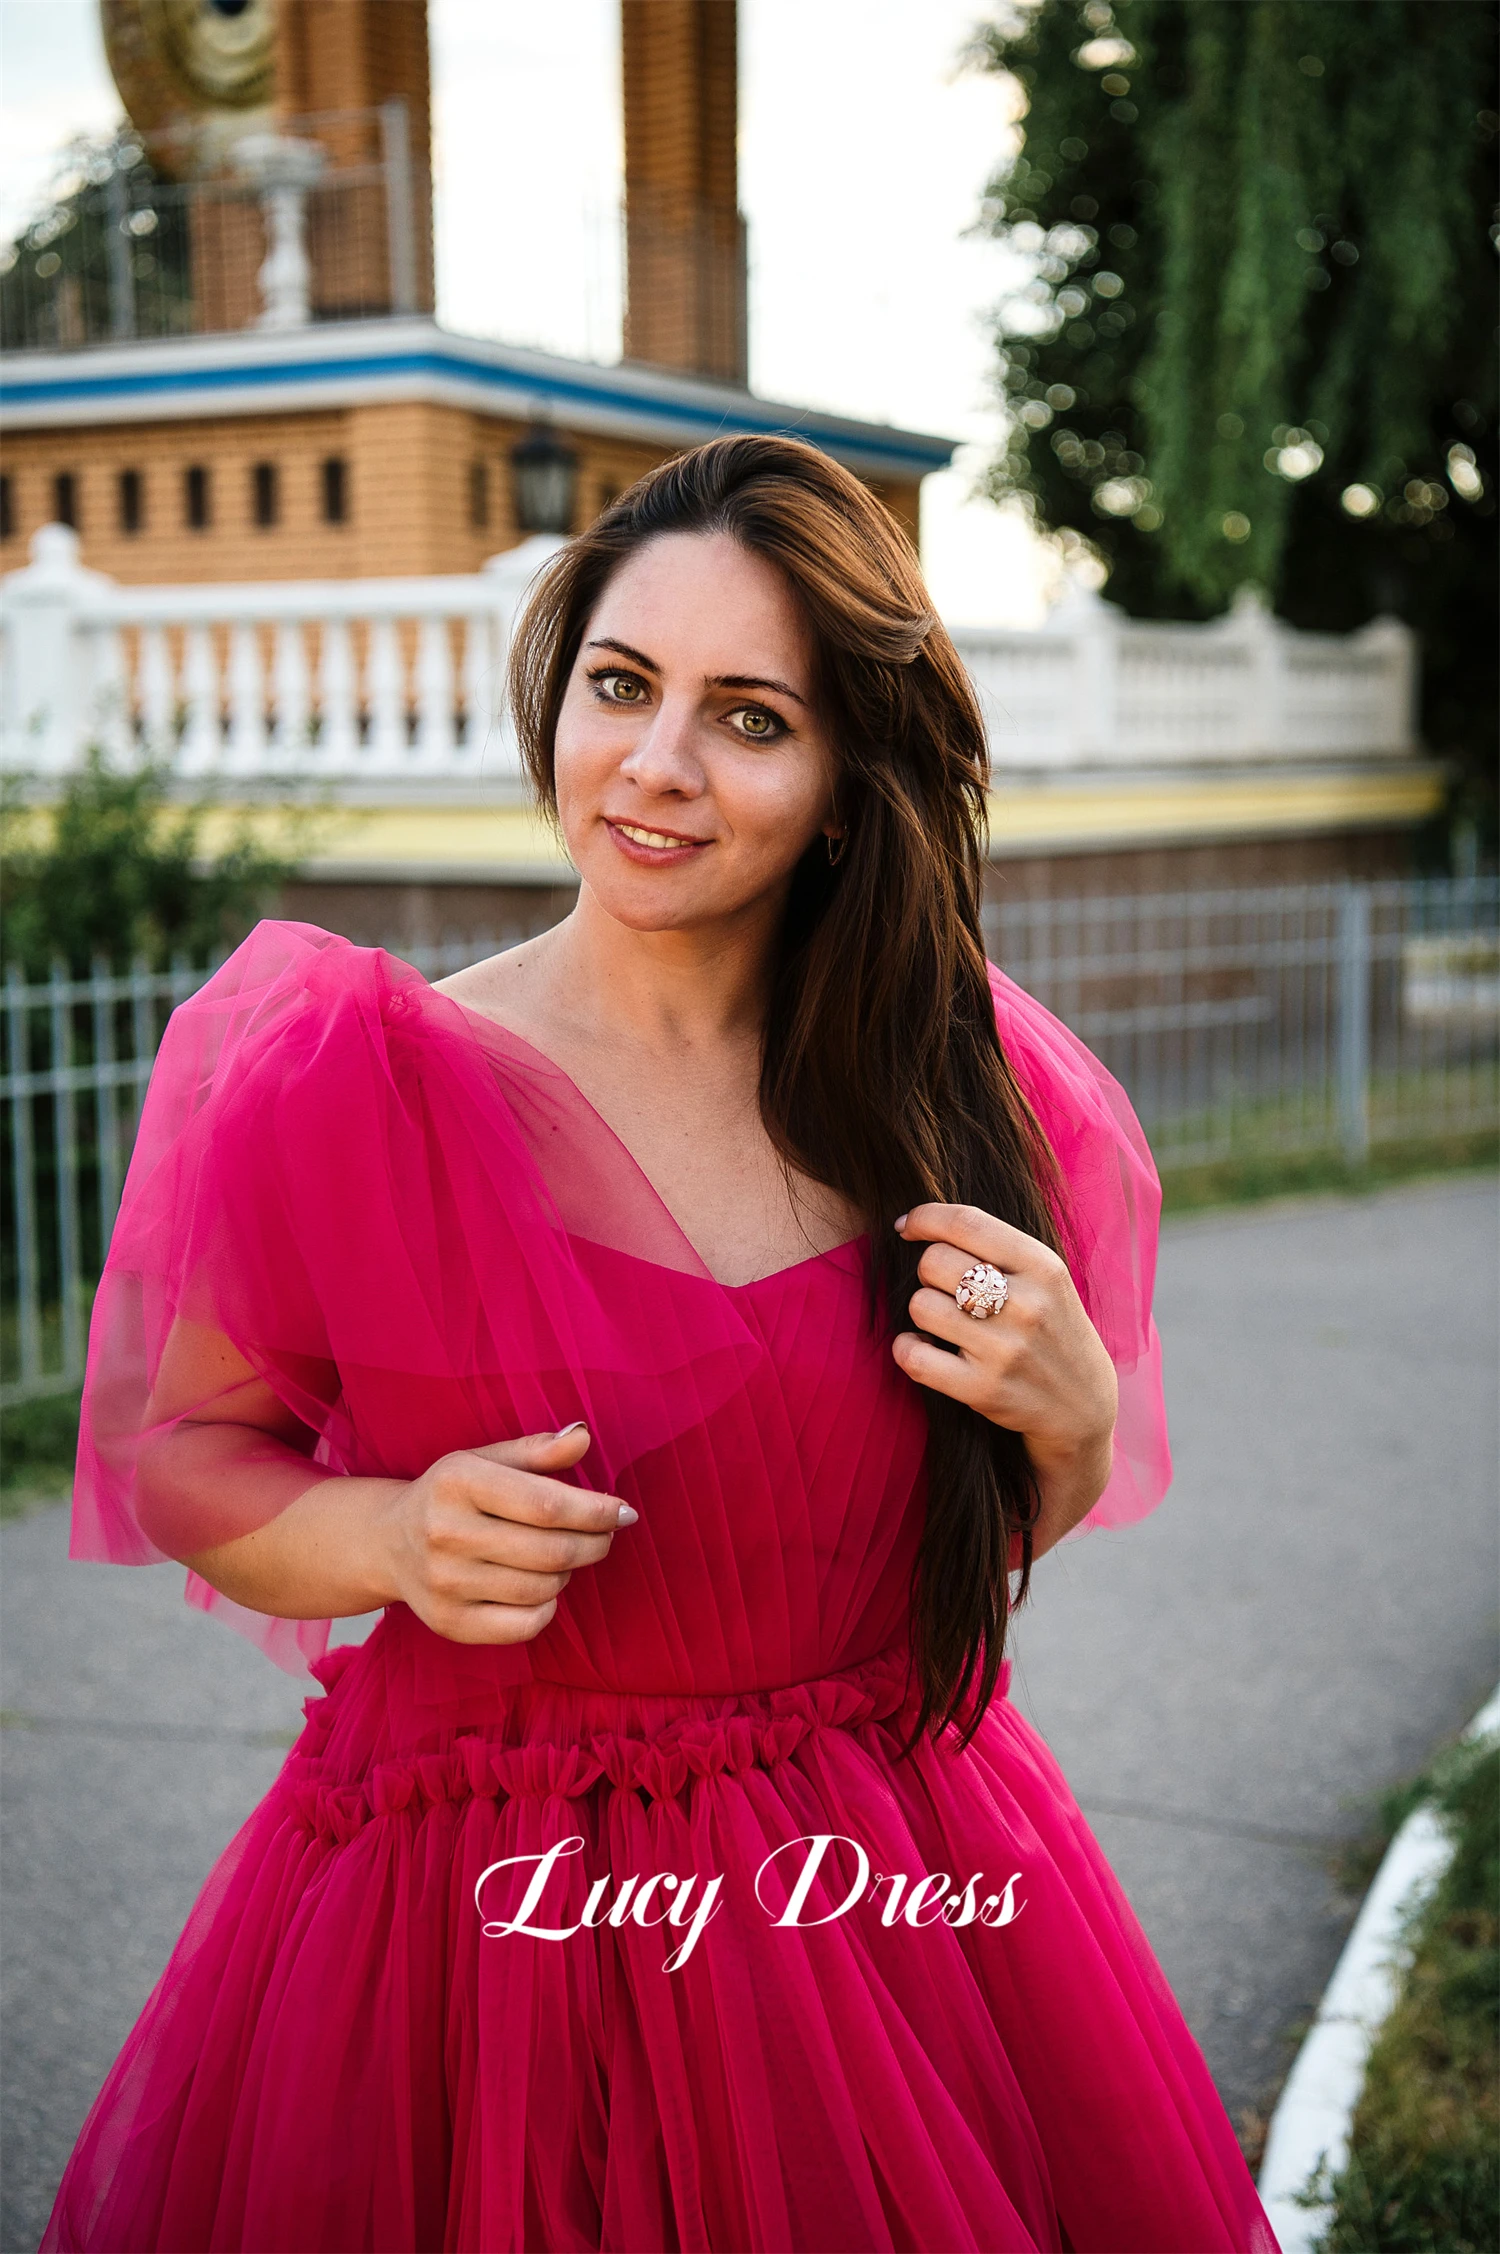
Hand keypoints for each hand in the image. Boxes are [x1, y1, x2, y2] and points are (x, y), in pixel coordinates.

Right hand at [377, 1423, 635, 1644]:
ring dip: (568, 1572)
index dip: (596, 1511)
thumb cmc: (452, 1494)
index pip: (546, 1504)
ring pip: (542, 1588)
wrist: (388, 1542)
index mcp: (457, 1482)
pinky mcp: (448, 1623)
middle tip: (606, 1535)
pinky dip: (547, 1607)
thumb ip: (538, 1450)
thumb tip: (583, 1436)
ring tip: (565, 1555)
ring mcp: (444, 1584)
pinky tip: (543, 1587)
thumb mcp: (486, 1460)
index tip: (624, 1511)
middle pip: (551, 1551)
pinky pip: (524, 1626)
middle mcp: (445, 1534)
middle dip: (594, 1543)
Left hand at [892, 1205, 1117, 1551]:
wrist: (1082, 1407)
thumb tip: (918, 1220)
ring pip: (921, 1306)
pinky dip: (908, 1349)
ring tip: (945, 1323)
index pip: (966, 1223)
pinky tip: (925, 1349)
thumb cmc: (1053, 1329)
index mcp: (1043, 1267)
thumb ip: (997, 1248)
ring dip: (923, 1311)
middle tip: (944, 1289)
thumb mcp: (1047, 1279)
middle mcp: (1026, 1305)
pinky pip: (914, 1356)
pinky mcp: (983, 1390)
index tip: (906, 1225)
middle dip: (928, 1272)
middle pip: (934, 1262)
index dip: (924, 1218)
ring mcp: (1005, 1350)